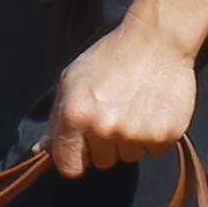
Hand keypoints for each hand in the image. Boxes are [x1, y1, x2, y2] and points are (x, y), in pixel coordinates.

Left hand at [44, 10, 202, 177]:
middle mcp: (103, 128)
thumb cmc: (112, 56)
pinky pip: (155, 151)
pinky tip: (153, 110)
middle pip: (102, 163)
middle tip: (115, 114)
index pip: (70, 167)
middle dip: (106, 145)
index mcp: (75, 116)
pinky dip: (155, 136)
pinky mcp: (164, 135)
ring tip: (135, 108)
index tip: (85, 146)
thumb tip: (43, 151)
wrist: (158, 39)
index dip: (77, 156)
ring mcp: (135, 134)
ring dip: (131, 140)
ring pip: (129, 157)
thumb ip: (56, 120)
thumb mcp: (72, 80)